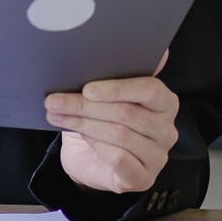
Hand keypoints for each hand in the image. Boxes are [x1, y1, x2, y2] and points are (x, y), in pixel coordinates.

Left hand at [47, 50, 179, 194]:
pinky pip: (119, 159)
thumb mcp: (102, 96)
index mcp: (164, 102)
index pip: (150, 90)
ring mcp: (158, 156)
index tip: (86, 88)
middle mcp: (167, 130)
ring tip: (56, 115)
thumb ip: (108, 75)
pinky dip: (95, 145)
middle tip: (54, 101)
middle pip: (127, 113)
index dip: (117, 88)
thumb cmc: (99, 120)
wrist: (89, 158)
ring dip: (82, 123)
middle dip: (85, 106)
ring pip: (120, 134)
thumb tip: (103, 42)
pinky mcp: (144, 178)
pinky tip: (79, 137)